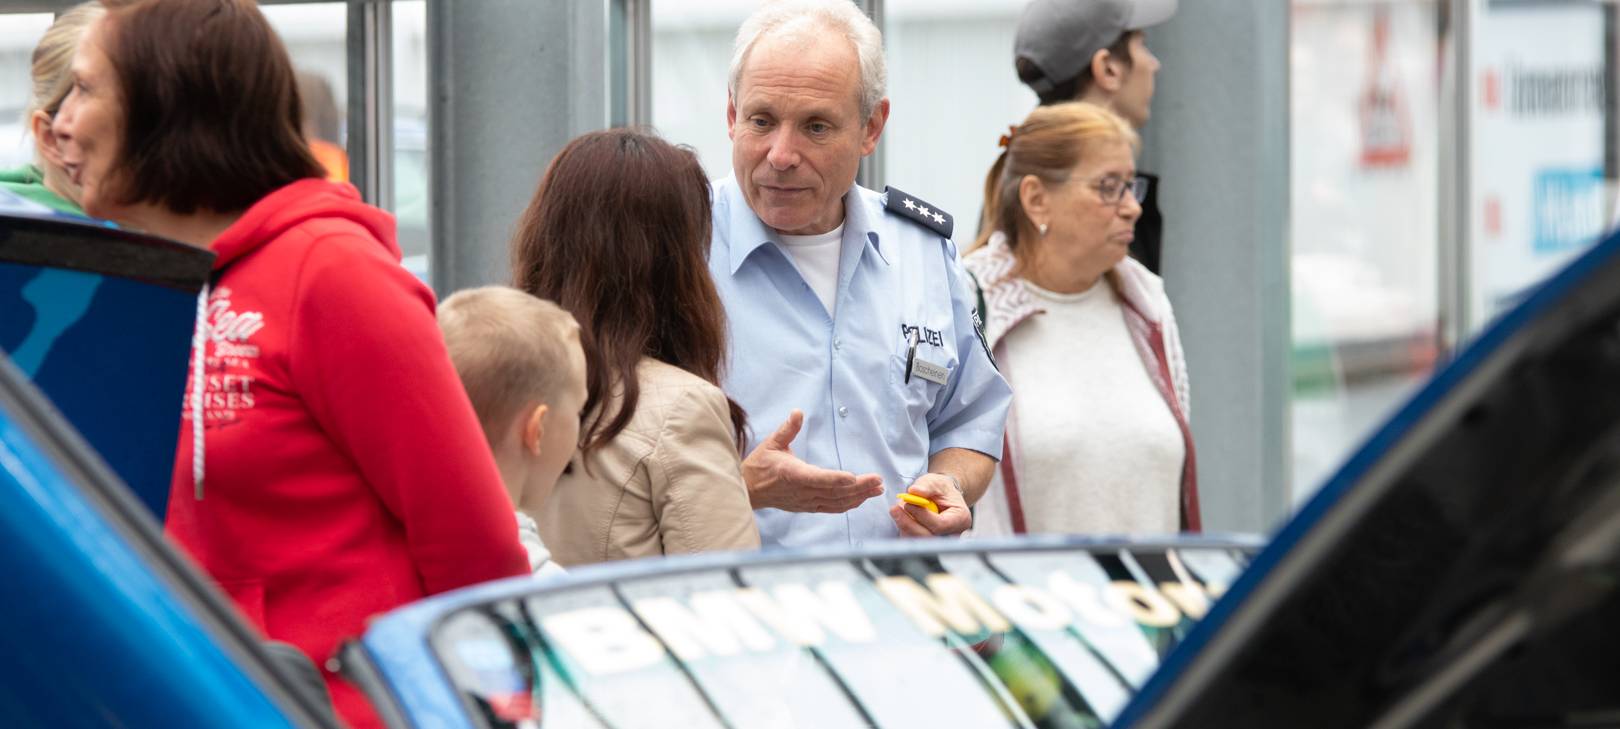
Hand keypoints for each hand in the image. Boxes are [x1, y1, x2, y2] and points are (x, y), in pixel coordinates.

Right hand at [742, 410, 882, 512]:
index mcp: (793, 474)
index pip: (818, 478)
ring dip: (858, 497)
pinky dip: (848, 505)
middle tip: (879, 481)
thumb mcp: (772, 443)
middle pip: (835, 492)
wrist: (748, 490)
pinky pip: (831, 508)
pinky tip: (861, 500)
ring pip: (836, 502)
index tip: (854, 477)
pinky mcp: (808, 507)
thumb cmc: (760, 466)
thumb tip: (798, 412)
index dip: (837, 479)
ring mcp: (806, 501)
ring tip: (877, 490)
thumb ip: (788, 429)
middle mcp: (802, 491)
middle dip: (859, 487)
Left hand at [891, 473, 970, 536]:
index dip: (922, 516)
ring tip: (896, 510)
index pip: (940, 525)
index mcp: (960, 519)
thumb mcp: (935, 482)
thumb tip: (914, 491)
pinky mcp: (928, 543)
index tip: (908, 504)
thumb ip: (926, 486)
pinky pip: (913, 541)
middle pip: (928, 536)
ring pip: (918, 541)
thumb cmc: (941, 489)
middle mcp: (952, 534)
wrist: (942, 496)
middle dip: (908, 523)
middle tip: (894, 509)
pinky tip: (900, 517)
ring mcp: (941, 541)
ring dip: (904, 526)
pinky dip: (904, 529)